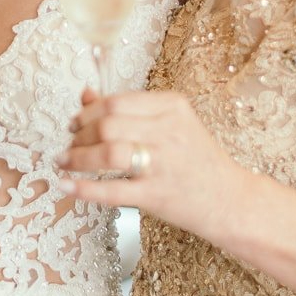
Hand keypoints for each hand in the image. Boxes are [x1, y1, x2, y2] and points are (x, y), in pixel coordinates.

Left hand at [57, 88, 245, 241]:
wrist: (232, 201)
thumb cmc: (195, 160)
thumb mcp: (169, 124)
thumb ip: (128, 109)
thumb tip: (85, 94)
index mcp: (172, 107)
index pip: (115, 102)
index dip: (87, 112)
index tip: (74, 122)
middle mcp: (168, 131)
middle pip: (107, 124)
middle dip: (79, 134)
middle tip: (69, 143)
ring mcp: (163, 164)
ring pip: (107, 153)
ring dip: (77, 157)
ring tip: (64, 161)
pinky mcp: (157, 195)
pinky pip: (112, 190)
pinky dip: (83, 188)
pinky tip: (66, 185)